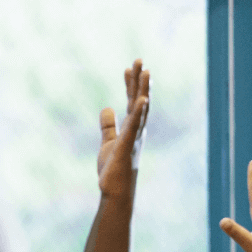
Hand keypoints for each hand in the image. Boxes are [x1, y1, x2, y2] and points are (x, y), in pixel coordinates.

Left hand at [97, 59, 149, 200]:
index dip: (130, 85)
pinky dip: (139, 113)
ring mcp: (134, 138)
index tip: (128, 68)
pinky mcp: (127, 146)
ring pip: (140, 110)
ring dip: (143, 91)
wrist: (115, 191)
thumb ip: (108, 125)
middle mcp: (137, 130)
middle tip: (139, 60)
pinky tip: (141, 100)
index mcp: (132, 128)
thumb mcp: (108, 142)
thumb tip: (106, 107)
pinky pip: (134, 127)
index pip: (132, 102)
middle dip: (139, 81)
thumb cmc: (114, 169)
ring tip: (145, 72)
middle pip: (139, 100)